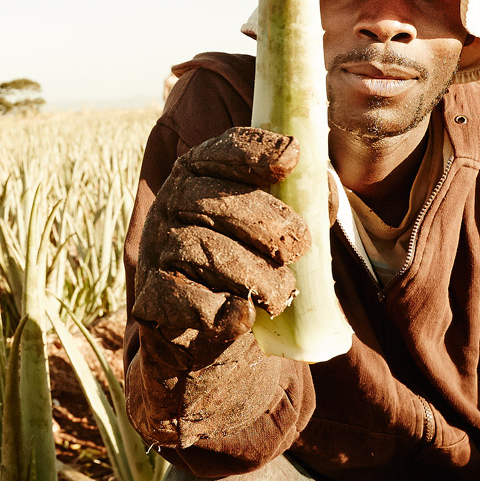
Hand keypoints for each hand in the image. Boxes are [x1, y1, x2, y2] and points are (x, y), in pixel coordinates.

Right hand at [131, 127, 310, 366]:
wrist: (209, 328)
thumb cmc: (250, 261)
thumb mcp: (274, 223)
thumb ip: (301, 202)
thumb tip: (326, 198)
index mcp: (196, 176)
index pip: (219, 152)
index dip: (254, 151)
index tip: (292, 158)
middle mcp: (169, 206)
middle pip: (215, 201)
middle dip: (267, 223)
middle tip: (300, 246)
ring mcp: (157, 250)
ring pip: (208, 253)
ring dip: (257, 276)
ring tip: (281, 293)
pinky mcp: (153, 297)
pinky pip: (190, 301)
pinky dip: (223, 312)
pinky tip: (245, 314)